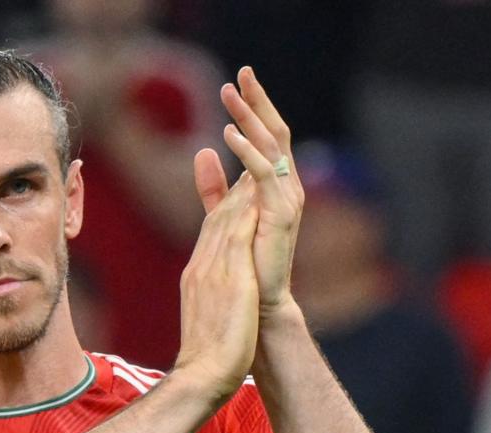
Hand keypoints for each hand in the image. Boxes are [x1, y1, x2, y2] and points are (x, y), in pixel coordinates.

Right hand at [173, 169, 259, 399]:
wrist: (202, 375)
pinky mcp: (229, 276)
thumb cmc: (208, 357)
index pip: (211, 233)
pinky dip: (246, 209)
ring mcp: (213, 269)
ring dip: (241, 189)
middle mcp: (202, 266)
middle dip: (231, 188)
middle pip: (216, 218)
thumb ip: (212, 300)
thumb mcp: (208, 319)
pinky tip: (258, 191)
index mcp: (197, 276)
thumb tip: (218, 297)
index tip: (239, 186)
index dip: (225, 206)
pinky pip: (237, 233)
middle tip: (248, 162)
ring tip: (256, 163)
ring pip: (226, 219)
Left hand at [195, 66, 303, 316]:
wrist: (259, 303)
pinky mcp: (280, 214)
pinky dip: (247, 152)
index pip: (267, 134)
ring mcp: (287, 199)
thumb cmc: (245, 263)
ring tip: (230, 94)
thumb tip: (203, 150)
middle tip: (243, 72)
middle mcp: (287, 186)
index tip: (238, 79)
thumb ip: (215, 186)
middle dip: (258, 101)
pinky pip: (264, 175)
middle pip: (274, 132)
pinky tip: (228, 135)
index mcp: (275, 184)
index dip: (255, 106)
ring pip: (272, 147)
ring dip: (250, 117)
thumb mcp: (225, 215)